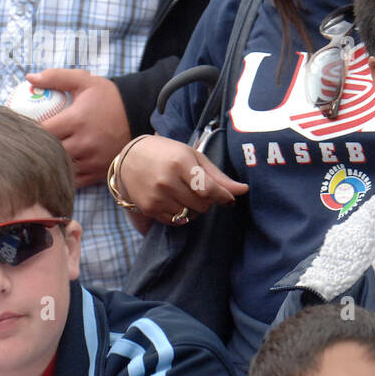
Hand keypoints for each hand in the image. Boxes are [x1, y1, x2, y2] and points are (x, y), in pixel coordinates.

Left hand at [30, 69, 131, 187]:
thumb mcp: (85, 80)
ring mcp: (93, 160)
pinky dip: (65, 173)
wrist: (140, 114)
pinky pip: (75, 179)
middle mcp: (85, 143)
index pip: (42, 130)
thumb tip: (29, 78)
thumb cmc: (109, 97)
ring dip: (51, 160)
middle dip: (37, 146)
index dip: (28, 130)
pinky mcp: (100, 172)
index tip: (23, 126)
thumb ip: (56, 77)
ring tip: (41, 153)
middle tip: (27, 141)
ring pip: (60, 166)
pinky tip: (59, 164)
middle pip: (49, 150)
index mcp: (77, 120)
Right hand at [116, 134, 246, 224]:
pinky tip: (174, 200)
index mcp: (180, 163)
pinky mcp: (149, 209)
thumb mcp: (194, 157)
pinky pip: (176, 221)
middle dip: (207, 201)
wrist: (130, 158)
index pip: (210, 189)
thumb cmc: (168, 154)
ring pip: (191, 215)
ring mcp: (156, 196)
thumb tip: (243, 191)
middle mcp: (166, 181)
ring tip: (184, 193)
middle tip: (199, 189)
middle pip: (203, 205)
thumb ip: (218, 176)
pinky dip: (181, 214)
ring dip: (194, 208)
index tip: (228, 199)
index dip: (223, 197)